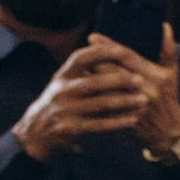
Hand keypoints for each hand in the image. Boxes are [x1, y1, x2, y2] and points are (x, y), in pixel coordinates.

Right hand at [12, 43, 150, 160]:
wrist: (36, 132)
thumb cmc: (62, 102)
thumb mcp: (65, 83)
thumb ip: (85, 70)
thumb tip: (111, 46)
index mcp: (62, 76)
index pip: (80, 58)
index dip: (101, 52)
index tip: (122, 50)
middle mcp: (61, 91)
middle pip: (93, 82)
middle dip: (119, 80)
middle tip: (141, 79)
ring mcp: (65, 110)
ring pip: (99, 104)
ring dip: (124, 102)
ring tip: (144, 100)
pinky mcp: (70, 128)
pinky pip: (98, 124)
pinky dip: (117, 122)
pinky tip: (133, 119)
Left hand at [83, 25, 179, 157]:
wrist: (169, 133)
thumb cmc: (168, 98)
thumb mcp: (171, 73)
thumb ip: (167, 49)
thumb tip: (164, 25)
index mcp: (156, 75)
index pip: (127, 56)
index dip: (108, 46)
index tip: (92, 37)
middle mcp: (146, 90)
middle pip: (112, 71)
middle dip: (94, 60)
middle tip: (80, 52)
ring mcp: (134, 106)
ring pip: (106, 89)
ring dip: (90, 79)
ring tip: (78, 70)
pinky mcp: (125, 119)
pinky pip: (105, 107)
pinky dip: (93, 98)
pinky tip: (83, 91)